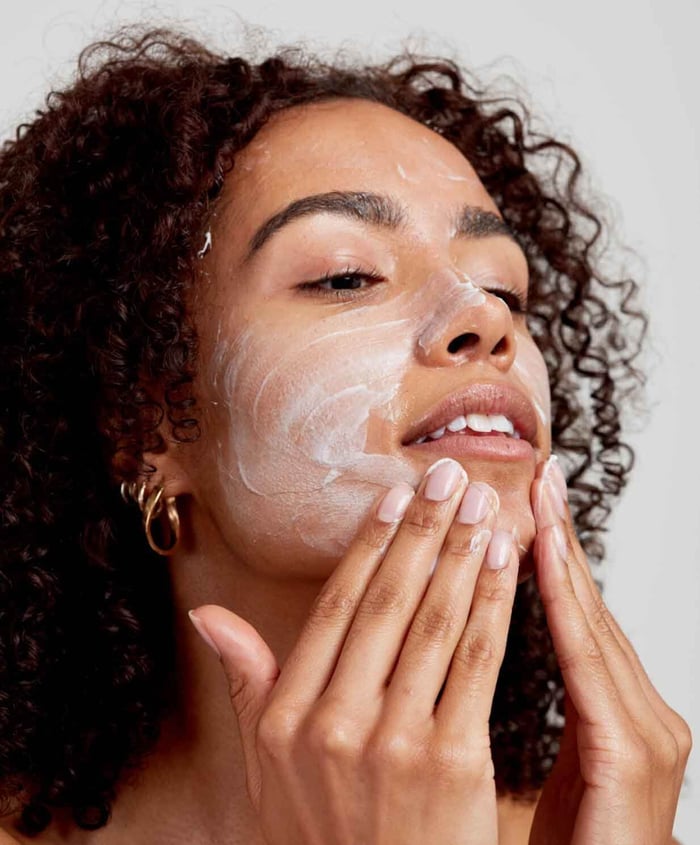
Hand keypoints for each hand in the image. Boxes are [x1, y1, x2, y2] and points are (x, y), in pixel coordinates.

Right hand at [190, 459, 518, 844]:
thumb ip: (244, 681)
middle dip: (425, 531)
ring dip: (463, 558)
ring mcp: (394, 744)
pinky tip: (506, 568)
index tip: (396, 496)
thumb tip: (207, 614)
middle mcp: (333, 722)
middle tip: (451, 478)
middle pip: (387, 603)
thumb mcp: (264, 764)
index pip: (336, 607)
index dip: (370, 545)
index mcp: (287, 714)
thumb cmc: (321, 832)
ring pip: (433, 624)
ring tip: (484, 508)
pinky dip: (494, 610)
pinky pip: (476, 667)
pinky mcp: (450, 765)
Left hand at [528, 458, 691, 844]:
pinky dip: (565, 606)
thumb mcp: (560, 767)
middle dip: (563, 539)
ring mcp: (648, 729)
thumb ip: (549, 709)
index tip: (534, 504)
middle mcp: (646, 711)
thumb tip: (495, 654)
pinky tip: (545, 558)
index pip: (582, 620)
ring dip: (564, 557)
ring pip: (592, 624)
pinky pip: (587, 663)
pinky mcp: (632, 751)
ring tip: (541, 499)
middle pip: (591, 609)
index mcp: (622, 713)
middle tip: (541, 477)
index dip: (558, 559)